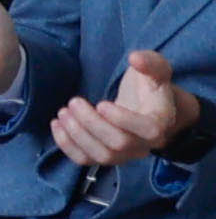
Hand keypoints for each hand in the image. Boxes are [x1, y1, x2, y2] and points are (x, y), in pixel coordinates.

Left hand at [54, 49, 196, 171]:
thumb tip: (135, 58)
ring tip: (63, 112)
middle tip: (73, 102)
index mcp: (161, 121)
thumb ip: (150, 61)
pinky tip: (56, 124)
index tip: (101, 103)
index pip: (149, 130)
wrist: (149, 108)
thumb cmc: (150, 86)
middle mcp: (146, 144)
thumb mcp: (156, 69)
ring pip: (102, 156)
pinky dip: (67, 145)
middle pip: (119, 144)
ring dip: (77, 135)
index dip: (123, 120)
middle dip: (91, 123)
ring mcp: (126, 154)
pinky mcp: (107, 156)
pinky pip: (86, 160)